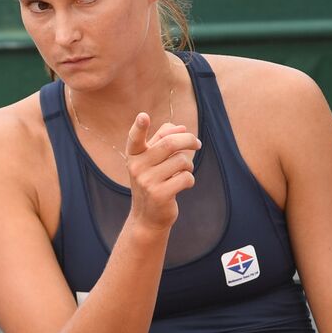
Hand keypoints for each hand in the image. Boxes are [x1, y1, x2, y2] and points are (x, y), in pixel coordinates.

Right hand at [124, 114, 201, 230]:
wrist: (147, 216)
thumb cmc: (153, 181)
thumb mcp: (152, 160)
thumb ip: (163, 139)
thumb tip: (181, 127)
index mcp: (134, 155)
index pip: (135, 138)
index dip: (139, 127)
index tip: (143, 116)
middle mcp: (136, 167)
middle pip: (170, 144)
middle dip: (189, 140)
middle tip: (197, 144)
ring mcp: (147, 182)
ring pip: (182, 161)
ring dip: (189, 165)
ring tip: (184, 172)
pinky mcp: (160, 195)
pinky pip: (186, 178)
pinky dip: (190, 179)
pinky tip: (182, 185)